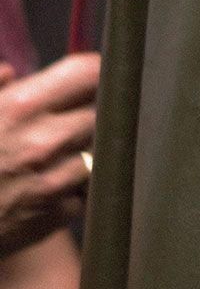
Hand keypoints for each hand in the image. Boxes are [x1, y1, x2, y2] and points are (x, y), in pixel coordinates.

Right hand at [0, 54, 99, 257]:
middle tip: (69, 119)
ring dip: (84, 151)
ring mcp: (54, 181)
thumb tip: (9, 73)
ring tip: (55, 155)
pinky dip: (73, 188)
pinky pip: (84, 191)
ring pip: (98, 153)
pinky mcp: (57, 215)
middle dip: (89, 113)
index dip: (95, 73)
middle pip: (101, 114)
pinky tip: (47, 185)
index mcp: (21, 107)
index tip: (91, 79)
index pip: (89, 75)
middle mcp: (44, 142)